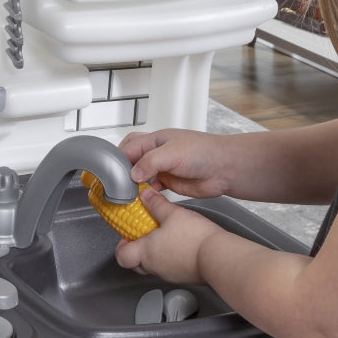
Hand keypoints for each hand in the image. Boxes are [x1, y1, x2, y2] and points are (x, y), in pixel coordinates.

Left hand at [115, 188, 224, 283]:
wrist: (218, 257)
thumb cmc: (194, 238)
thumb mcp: (172, 213)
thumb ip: (155, 204)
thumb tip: (145, 196)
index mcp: (146, 252)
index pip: (122, 256)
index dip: (121, 246)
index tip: (127, 236)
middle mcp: (155, 267)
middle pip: (135, 264)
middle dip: (136, 250)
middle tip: (144, 235)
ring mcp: (169, 274)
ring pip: (153, 266)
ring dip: (154, 254)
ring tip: (165, 237)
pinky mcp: (183, 277)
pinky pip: (170, 269)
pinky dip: (170, 258)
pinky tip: (180, 245)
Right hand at [119, 129, 233, 197]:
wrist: (224, 169)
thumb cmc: (203, 152)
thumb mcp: (171, 153)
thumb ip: (149, 162)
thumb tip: (132, 174)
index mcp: (155, 140)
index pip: (129, 147)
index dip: (118, 159)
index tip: (112, 173)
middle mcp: (157, 153)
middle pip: (132, 159)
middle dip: (123, 170)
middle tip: (116, 183)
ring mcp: (163, 168)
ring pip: (140, 175)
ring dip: (133, 184)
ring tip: (126, 194)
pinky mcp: (169, 183)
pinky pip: (151, 188)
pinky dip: (144, 194)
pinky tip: (142, 198)